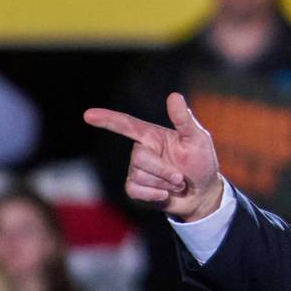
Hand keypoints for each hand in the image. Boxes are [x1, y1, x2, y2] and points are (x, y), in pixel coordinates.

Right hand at [84, 93, 223, 221]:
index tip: (88, 115)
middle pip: (139, 158)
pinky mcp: (136, 189)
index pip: (126, 124)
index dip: (107, 119)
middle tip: (181, 177)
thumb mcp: (198, 139)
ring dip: (163, 183)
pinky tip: (165, 194)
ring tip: (177, 184)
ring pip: (139, 175)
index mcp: (152, 136)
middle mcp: (141, 150)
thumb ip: (184, 120)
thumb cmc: (201, 163)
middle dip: (164, 170)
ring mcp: (137, 170)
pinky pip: (134, 190)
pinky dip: (153, 195)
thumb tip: (173, 96)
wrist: (202, 194)